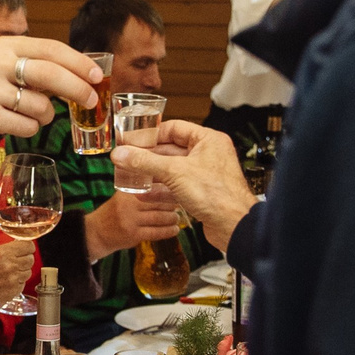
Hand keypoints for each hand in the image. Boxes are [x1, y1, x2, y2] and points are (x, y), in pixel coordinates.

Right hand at [0, 38, 100, 154]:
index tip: (97, 75)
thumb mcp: (4, 66)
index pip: (51, 49)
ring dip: (45, 116)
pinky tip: (14, 123)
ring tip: (29, 114)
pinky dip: (29, 128)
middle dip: (77, 89)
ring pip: (42, 107)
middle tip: (90, 100)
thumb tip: (83, 75)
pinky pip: (28, 126)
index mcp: (5, 47)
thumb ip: (37, 66)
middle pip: (50, 75)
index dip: (78, 63)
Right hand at [0, 239, 36, 314]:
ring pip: (28, 272)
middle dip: (25, 258)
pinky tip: (7, 281)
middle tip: (17, 259)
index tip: (24, 248)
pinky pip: (23, 283)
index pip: (28, 246)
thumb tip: (15, 247)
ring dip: (22, 270)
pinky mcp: (14, 291)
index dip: (27, 246)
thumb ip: (3, 249)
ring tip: (10, 271)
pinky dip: (18, 281)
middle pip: (31, 259)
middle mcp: (11, 266)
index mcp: (3, 254)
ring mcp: (13, 280)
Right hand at [82, 189, 181, 260]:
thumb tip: (166, 183)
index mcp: (127, 192)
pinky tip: (174, 229)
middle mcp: (128, 205)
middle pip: (158, 202)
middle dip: (172, 203)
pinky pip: (156, 232)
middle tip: (180, 202)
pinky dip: (168, 231)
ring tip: (176, 217)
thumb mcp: (122, 196)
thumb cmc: (114, 213)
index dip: (167, 188)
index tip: (177, 188)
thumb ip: (140, 190)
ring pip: (160, 217)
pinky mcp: (133, 235)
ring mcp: (131, 221)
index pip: (152, 188)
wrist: (96, 233)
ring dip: (172, 218)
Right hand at [113, 121, 255, 253]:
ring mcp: (205, 174)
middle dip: (149, 157)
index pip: (174, 128)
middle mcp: (208, 154)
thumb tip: (121, 154)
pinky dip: (162, 189)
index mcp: (208, 140)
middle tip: (128, 160)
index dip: (151, 134)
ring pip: (173, 169)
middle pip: (171, 150)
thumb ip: (145, 161)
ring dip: (152, 174)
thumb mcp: (174, 172)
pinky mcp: (202, 192)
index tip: (133, 141)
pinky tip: (144, 194)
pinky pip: (177, 186)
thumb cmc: (216, 194)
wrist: (232, 225)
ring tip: (132, 177)